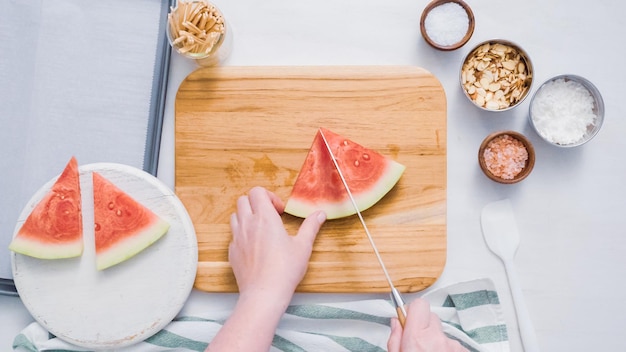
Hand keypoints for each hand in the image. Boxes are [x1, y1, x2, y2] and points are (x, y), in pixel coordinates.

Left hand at [229, 186, 325, 302]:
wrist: (264, 293)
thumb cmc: (284, 270)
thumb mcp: (303, 246)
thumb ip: (310, 226)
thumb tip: (320, 214)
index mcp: (265, 218)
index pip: (257, 191)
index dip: (269, 196)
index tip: (279, 210)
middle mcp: (248, 224)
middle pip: (243, 200)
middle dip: (256, 204)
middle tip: (270, 217)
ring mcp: (237, 238)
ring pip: (235, 216)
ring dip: (247, 217)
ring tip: (261, 230)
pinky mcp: (232, 252)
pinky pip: (233, 235)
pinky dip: (242, 234)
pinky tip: (255, 246)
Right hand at [387, 298, 467, 351]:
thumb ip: (395, 338)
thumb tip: (396, 323)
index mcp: (417, 338)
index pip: (419, 304)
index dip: (412, 310)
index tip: (408, 318)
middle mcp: (437, 339)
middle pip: (431, 317)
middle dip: (423, 325)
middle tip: (417, 341)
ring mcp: (453, 345)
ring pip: (441, 331)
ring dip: (435, 339)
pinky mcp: (464, 351)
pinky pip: (452, 342)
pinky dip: (446, 348)